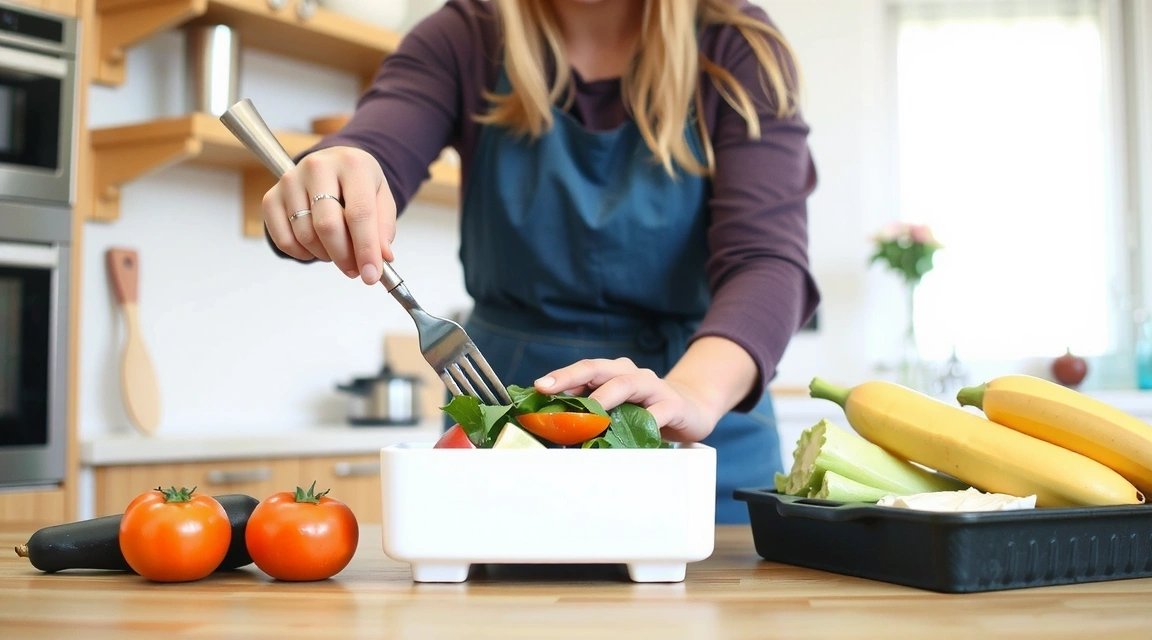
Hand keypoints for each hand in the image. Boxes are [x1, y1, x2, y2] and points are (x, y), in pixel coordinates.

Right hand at [262, 146, 396, 284]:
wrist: (333, 165)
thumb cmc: (359, 186)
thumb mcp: (382, 201)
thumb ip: (383, 230)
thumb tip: (382, 258)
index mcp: (353, 164)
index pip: (359, 213)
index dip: (366, 249)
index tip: (371, 276)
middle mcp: (318, 166)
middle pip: (327, 225)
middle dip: (344, 256)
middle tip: (355, 270)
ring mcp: (290, 181)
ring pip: (305, 235)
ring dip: (324, 254)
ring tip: (337, 250)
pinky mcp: (271, 197)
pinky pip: (283, 240)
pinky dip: (302, 254)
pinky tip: (316, 247)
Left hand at [534, 357, 723, 442]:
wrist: (691, 410)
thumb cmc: (645, 411)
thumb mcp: (617, 409)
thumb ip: (591, 412)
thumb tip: (554, 428)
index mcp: (614, 372)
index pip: (584, 369)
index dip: (561, 376)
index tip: (538, 386)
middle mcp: (631, 374)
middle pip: (599, 369)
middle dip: (571, 377)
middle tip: (549, 389)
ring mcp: (653, 387)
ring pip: (625, 385)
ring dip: (604, 398)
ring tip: (586, 413)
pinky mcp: (673, 405)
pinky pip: (656, 413)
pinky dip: (642, 423)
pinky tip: (629, 437)